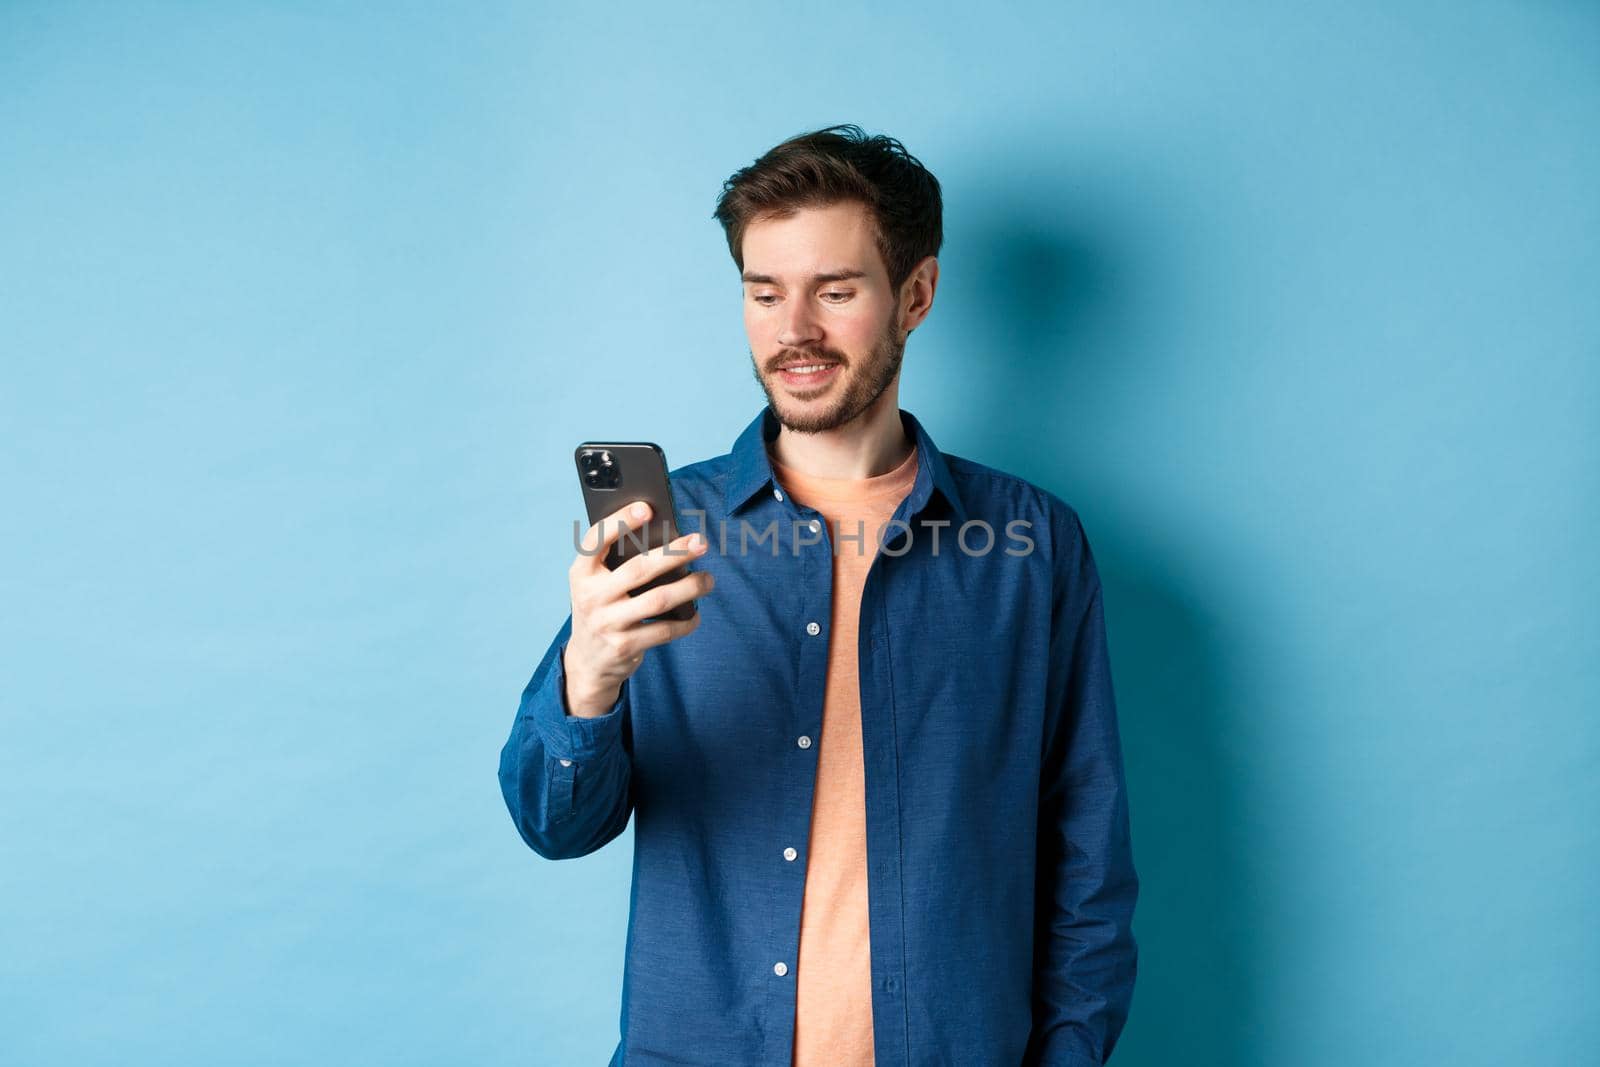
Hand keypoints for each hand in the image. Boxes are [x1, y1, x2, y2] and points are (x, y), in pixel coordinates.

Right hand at [563, 500, 712, 716]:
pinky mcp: (624, 646)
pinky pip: (664, 631)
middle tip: (700, 542)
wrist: (587, 661)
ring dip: (690, 587)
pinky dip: (685, 622)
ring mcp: (606, 623)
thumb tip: (667, 538)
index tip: (647, 508)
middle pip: (638, 569)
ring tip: (708, 579)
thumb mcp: (596, 584)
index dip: (620, 521)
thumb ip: (617, 563)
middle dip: (674, 553)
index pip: (595, 540)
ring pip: (657, 599)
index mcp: (580, 573)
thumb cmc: (601, 608)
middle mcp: (590, 596)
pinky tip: (696, 614)